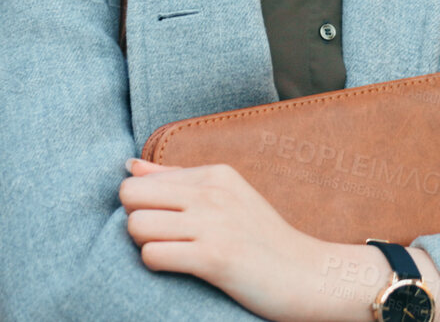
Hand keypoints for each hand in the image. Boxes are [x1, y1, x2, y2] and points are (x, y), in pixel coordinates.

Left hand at [120, 157, 348, 321]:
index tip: (167, 224)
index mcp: (215, 174)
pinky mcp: (214, 258)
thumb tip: (130, 164)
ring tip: (171, 253)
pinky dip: (155, 264)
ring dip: (144, 245)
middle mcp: (212, 193)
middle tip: (159, 238)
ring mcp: (214, 224)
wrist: (310, 276)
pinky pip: (153, 255)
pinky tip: (179, 267)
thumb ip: (178, 180)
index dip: (143, 206)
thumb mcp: (227, 197)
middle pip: (130, 195)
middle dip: (135, 220)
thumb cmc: (264, 240)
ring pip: (136, 225)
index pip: (142, 179)